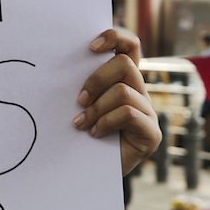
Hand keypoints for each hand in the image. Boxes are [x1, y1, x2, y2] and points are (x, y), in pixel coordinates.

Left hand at [74, 29, 161, 174]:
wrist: (88, 172)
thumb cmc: (80, 134)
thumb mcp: (80, 104)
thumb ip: (81, 84)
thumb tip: (57, 60)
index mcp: (123, 80)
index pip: (130, 45)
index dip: (114, 37)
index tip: (89, 47)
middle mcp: (140, 91)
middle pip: (124, 64)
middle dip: (95, 80)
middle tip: (78, 100)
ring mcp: (149, 112)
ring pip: (124, 91)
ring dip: (97, 108)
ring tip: (81, 124)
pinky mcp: (152, 133)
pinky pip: (128, 113)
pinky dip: (106, 122)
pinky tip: (94, 134)